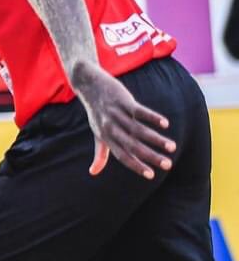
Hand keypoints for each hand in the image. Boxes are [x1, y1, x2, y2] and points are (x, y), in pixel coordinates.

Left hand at [73, 64, 175, 179]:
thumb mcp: (97, 133)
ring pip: (138, 130)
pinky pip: (138, 111)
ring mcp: (117, 114)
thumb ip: (100, 154)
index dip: (135, 166)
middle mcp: (111, 127)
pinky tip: (165, 123)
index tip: (151, 175)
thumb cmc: (97, 113)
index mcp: (106, 137)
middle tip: (168, 165)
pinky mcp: (123, 101)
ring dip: (156, 139)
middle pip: (132, 145)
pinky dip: (152, 117)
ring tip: (172, 147)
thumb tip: (93, 172)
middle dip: (151, 156)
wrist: (89, 85)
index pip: (122, 155)